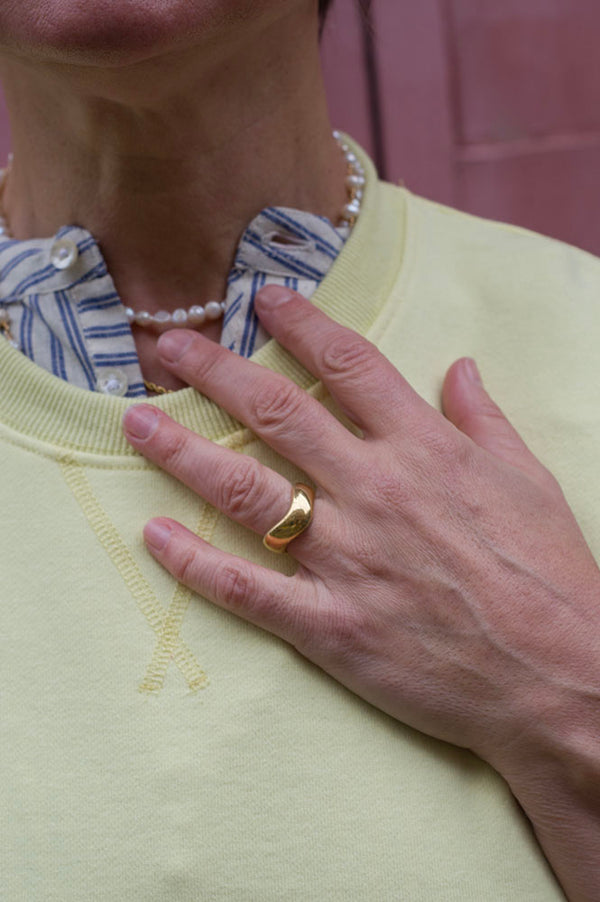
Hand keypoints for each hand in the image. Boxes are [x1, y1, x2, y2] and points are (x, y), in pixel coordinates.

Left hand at [123, 286, 599, 900]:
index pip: (349, 364)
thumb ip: (485, 417)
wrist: (561, 677)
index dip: (301, 322)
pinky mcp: (333, 626)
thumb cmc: (551, 576)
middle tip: (171, 347)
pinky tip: (157, 536)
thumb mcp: (529, 480)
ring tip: (137, 421)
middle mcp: (376, 491)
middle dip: (217, 371)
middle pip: (279, 412)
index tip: (262, 297)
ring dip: (184, 451)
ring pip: (247, 491)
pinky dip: (197, 564)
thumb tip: (460, 365)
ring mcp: (349, 559)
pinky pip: (249, 591)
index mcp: (425, 449)